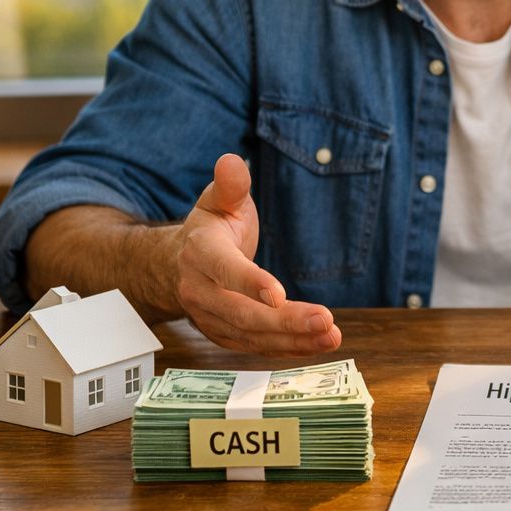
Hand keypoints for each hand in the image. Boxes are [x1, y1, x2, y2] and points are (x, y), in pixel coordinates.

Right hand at [172, 153, 341, 355]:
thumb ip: (230, 185)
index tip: (279, 294)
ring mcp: (210, 318)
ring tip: (331, 335)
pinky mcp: (224, 335)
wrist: (178, 265)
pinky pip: (257, 346)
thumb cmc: (210, 228)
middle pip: (241, 313)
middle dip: (284, 321)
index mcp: (200, 253)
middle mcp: (200, 291)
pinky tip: (319, 344)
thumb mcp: (218, 201)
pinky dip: (289, 348)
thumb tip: (232, 161)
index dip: (249, 283)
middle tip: (324, 321)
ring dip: (293, 339)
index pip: (224, 270)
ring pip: (252, 335)